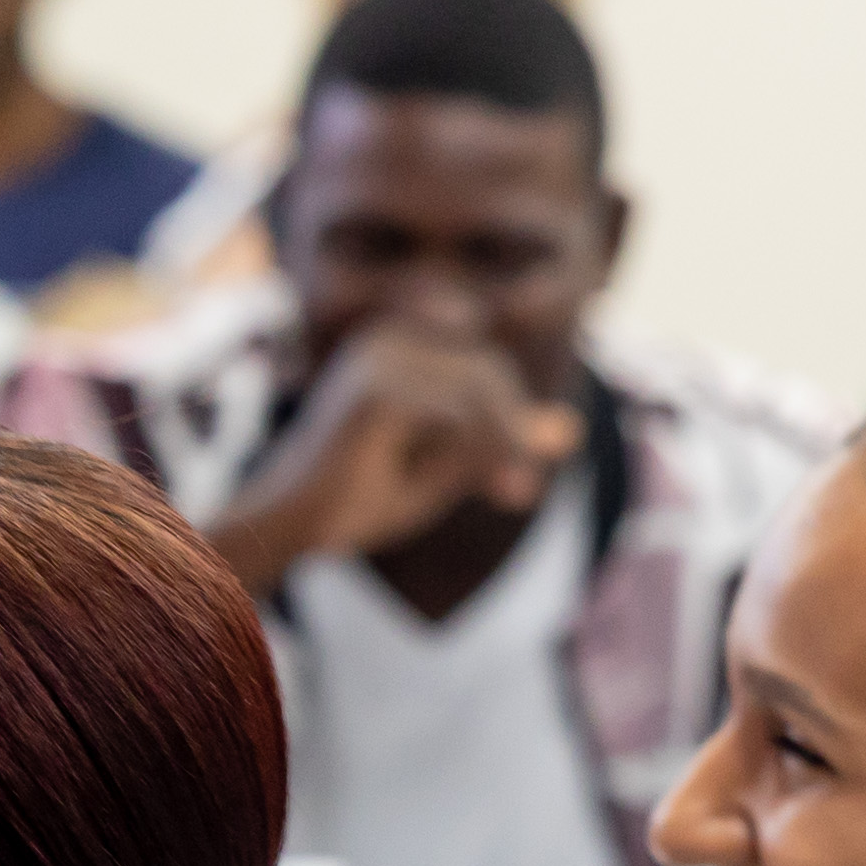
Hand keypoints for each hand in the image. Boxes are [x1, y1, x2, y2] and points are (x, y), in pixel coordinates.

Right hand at [208, 327, 574, 583]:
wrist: (293, 527)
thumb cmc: (359, 496)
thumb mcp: (448, 468)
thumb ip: (501, 442)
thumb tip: (572, 430)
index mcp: (402, 344)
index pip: (487, 369)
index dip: (511, 422)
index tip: (517, 484)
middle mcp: (389, 338)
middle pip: (490, 374)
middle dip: (510, 435)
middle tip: (519, 494)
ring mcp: (379, 359)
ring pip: (479, 396)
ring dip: (492, 450)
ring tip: (503, 494)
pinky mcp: (377, 390)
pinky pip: (460, 420)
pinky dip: (469, 458)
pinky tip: (453, 485)